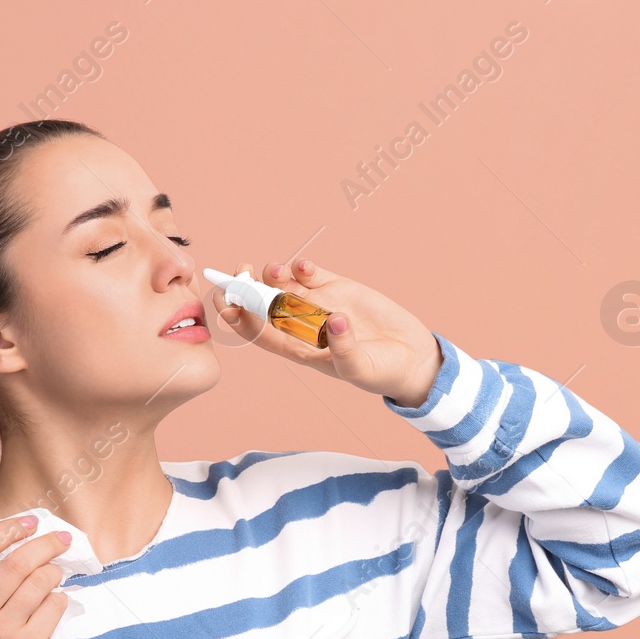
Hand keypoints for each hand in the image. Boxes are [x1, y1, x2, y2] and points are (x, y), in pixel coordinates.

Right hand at [0, 516, 71, 638]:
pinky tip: (52, 606)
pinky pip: (55, 605)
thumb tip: (28, 536)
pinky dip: (59, 599)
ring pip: (40, 582)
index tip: (31, 522)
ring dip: (54, 573)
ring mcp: (1, 632)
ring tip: (53, 578)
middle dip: (46, 544)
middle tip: (62, 539)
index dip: (8, 529)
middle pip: (17, 563)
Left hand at [210, 258, 443, 407]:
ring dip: (273, 274)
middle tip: (242, 272)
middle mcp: (303, 324)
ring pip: (284, 284)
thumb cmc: (381, 371)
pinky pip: (311, 274)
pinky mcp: (338, 287)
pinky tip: (305, 267)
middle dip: (247, 287)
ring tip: (276, 271)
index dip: (239, 318)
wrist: (411, 357)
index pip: (259, 332)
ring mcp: (319, 303)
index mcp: (299, 348)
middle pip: (263, 302)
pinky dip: (303, 267)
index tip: (228, 304)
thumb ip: (345, 349)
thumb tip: (334, 321)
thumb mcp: (360, 368)